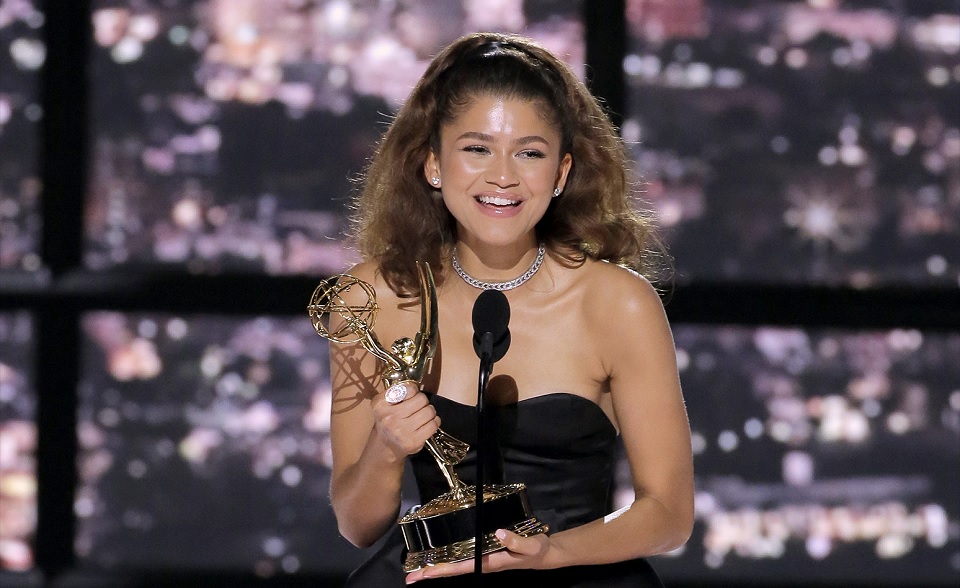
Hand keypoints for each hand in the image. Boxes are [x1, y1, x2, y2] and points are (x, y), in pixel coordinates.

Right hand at [370, 382, 439, 460]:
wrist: (385, 446)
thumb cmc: (388, 420)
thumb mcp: (385, 403)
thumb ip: (398, 391)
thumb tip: (417, 384)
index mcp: (380, 405)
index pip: (408, 389)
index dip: (413, 391)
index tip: (411, 396)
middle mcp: (389, 418)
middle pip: (421, 399)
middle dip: (422, 401)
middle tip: (418, 407)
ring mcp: (401, 431)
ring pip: (429, 411)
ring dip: (429, 411)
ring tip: (423, 415)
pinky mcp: (413, 442)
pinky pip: (433, 424)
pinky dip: (434, 421)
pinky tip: (428, 423)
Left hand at [404, 529, 549, 582]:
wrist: (542, 554)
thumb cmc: (536, 551)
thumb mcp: (530, 545)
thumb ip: (516, 540)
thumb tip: (498, 533)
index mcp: (489, 563)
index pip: (460, 568)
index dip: (441, 570)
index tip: (422, 574)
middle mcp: (481, 563)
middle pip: (452, 569)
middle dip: (432, 572)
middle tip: (410, 576)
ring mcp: (481, 559)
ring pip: (455, 564)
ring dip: (437, 566)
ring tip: (417, 568)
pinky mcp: (483, 552)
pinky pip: (461, 557)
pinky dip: (448, 558)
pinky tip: (439, 557)